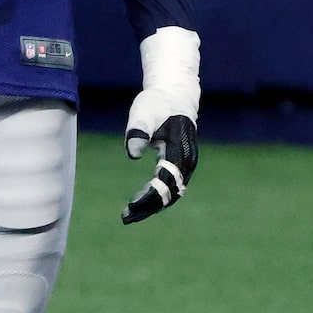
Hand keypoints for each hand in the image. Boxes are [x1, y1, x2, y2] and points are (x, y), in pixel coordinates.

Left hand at [122, 25, 200, 223]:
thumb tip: (132, 154)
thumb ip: (137, 132)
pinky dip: (157, 196)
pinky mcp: (182, 165)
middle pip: (170, 194)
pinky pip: (171, 186)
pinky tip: (140, 201)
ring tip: (129, 214)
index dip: (148, 197)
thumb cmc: (157, 102)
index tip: (130, 206)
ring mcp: (187, 164)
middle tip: (126, 218)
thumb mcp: (143, 112)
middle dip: (148, 207)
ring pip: (172, 193)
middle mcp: (187, 161)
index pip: (165, 182)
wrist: (175, 94)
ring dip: (152, 205)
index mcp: (179, 150)